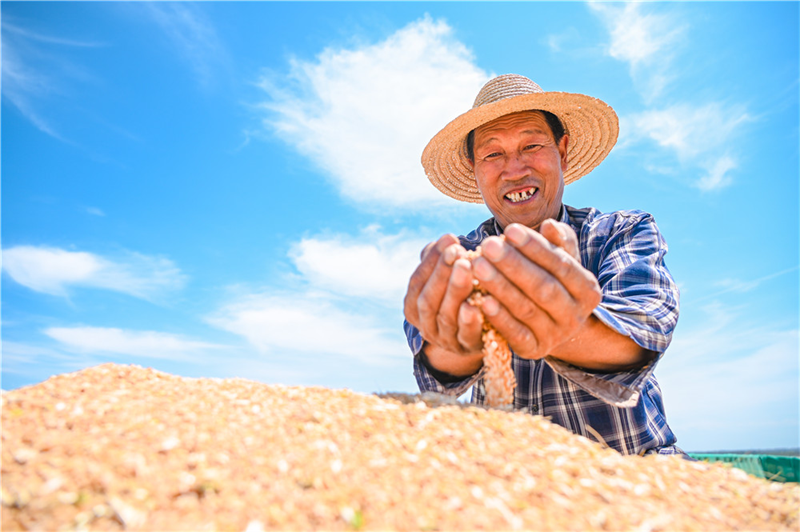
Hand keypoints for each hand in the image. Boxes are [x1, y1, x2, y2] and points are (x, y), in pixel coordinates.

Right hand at [404, 234, 484, 372]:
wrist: (484, 330)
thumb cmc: (462, 292)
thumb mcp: (448, 275)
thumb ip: (442, 257)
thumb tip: (447, 240)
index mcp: (414, 307)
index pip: (417, 283)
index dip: (431, 261)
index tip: (449, 239)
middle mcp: (426, 326)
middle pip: (428, 300)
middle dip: (442, 273)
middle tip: (458, 251)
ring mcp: (446, 340)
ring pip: (446, 316)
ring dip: (456, 290)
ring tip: (468, 267)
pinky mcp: (468, 349)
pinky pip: (467, 336)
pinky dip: (470, 320)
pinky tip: (478, 302)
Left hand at [470, 219, 601, 359]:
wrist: (550, 324)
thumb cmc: (552, 281)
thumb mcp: (561, 260)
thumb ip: (558, 241)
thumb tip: (549, 226)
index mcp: (587, 290)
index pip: (562, 265)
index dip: (535, 247)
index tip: (509, 229)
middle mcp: (575, 316)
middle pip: (543, 288)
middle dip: (514, 265)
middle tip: (487, 245)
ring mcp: (555, 336)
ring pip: (526, 309)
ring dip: (500, 287)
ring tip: (477, 265)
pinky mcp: (533, 351)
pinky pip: (515, 334)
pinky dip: (499, 318)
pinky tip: (481, 300)